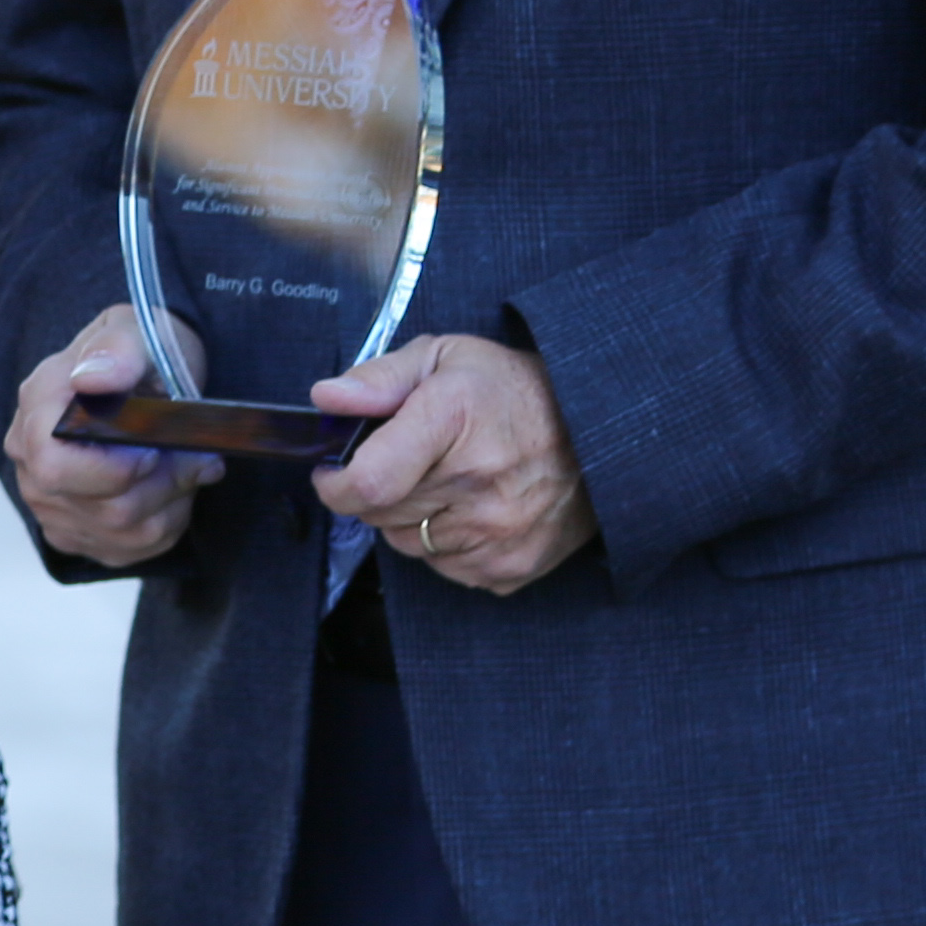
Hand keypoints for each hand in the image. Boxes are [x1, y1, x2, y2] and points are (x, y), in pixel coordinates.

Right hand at [4, 298, 216, 569]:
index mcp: (36, 410)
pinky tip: (168, 488)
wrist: (143, 377)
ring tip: (186, 464)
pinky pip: (131, 549)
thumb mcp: (136, 331)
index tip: (156, 447)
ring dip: (172, 501)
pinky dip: (165, 521)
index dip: (114, 469)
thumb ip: (118, 350)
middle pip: (104, 509)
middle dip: (163, 484)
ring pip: (126, 532)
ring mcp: (49, 505)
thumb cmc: (141, 354)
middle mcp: (30, 464)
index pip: (55, 467)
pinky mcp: (75, 535)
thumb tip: (95, 378)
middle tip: (195, 454)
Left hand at [309, 331, 591, 591]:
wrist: (599, 428)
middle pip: (379, 515)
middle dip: (375, 491)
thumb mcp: (444, 357)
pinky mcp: (513, 565)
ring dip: (410, 518)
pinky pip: (445, 567)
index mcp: (452, 420)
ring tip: (446, 482)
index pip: (367, 482)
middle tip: (406, 463)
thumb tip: (326, 399)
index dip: (337, 482)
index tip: (336, 470)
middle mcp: (478, 482)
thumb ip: (378, 379)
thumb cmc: (510, 389)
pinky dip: (445, 544)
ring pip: (407, 544)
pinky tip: (472, 509)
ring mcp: (499, 531)